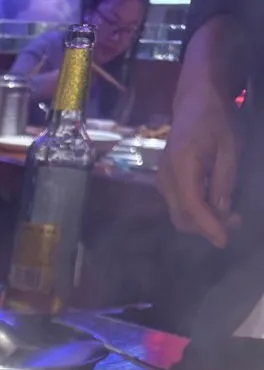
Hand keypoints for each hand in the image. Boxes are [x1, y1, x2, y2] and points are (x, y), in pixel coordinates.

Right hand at [157, 87, 241, 247]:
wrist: (194, 100)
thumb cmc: (215, 117)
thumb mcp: (230, 146)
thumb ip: (224, 180)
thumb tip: (221, 212)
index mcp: (181, 164)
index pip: (192, 205)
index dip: (208, 226)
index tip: (224, 241)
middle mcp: (166, 177)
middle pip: (182, 218)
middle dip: (207, 227)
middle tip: (235, 223)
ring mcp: (162, 181)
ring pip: (180, 216)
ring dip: (203, 222)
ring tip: (229, 217)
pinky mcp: (166, 183)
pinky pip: (180, 206)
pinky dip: (197, 213)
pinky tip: (215, 207)